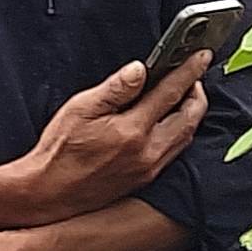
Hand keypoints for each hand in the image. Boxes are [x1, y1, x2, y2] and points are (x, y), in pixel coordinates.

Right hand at [15, 56, 212, 222]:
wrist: (49, 195)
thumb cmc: (59, 152)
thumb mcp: (80, 109)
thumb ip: (115, 89)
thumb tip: (140, 69)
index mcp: (132, 130)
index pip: (171, 92)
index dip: (190, 70)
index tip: (201, 55)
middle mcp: (148, 152)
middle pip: (191, 116)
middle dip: (197, 91)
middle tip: (192, 74)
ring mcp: (149, 168)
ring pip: (187, 135)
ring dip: (191, 112)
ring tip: (183, 94)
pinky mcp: (146, 179)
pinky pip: (175, 150)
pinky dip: (181, 131)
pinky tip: (170, 121)